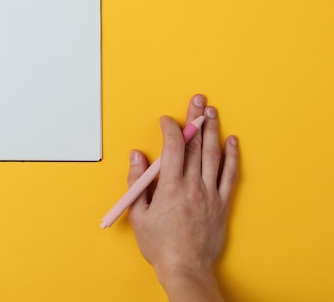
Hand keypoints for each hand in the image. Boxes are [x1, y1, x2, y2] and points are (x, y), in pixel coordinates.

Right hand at [127, 95, 238, 301]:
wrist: (185, 268)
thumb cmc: (160, 244)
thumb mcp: (137, 213)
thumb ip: (137, 181)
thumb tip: (137, 155)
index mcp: (170, 187)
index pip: (173, 147)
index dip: (171, 128)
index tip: (167, 120)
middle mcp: (193, 185)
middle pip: (195, 145)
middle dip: (195, 119)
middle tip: (198, 100)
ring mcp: (210, 193)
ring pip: (213, 155)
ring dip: (212, 131)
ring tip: (212, 111)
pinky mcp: (222, 203)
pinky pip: (230, 175)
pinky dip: (232, 156)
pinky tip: (232, 141)